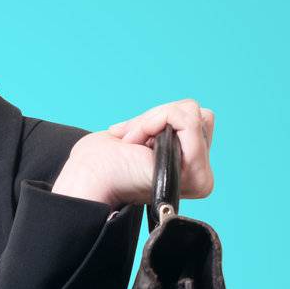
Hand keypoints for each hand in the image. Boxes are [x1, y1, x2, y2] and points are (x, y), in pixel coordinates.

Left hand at [51, 98, 215, 207]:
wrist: (89, 178)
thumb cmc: (105, 160)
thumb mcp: (146, 131)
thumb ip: (173, 123)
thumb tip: (188, 110)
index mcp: (190, 169)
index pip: (199, 120)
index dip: (162, 119)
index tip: (135, 139)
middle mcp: (200, 176)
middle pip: (200, 115)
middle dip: (159, 117)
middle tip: (132, 140)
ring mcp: (198, 176)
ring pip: (194, 114)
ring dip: (154, 120)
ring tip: (135, 143)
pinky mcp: (191, 172)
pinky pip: (188, 120)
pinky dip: (157, 120)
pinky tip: (138, 142)